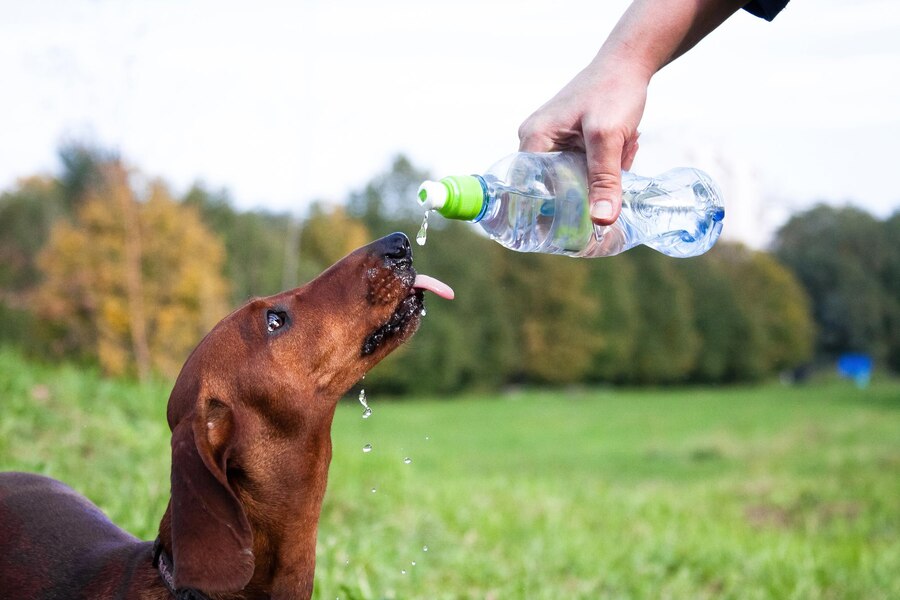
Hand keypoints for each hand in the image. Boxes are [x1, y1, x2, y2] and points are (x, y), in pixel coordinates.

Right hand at [518, 57, 648, 225]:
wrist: (629, 62)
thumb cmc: (613, 91)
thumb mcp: (609, 138)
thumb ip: (605, 179)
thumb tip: (601, 220)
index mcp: (533, 140)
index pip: (531, 190)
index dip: (554, 210)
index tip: (580, 221)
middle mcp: (536, 142)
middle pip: (555, 187)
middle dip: (589, 185)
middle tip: (618, 165)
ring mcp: (553, 141)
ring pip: (575, 179)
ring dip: (603, 173)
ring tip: (624, 148)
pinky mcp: (570, 141)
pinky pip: (584, 167)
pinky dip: (605, 164)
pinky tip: (623, 146)